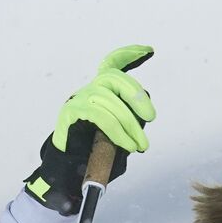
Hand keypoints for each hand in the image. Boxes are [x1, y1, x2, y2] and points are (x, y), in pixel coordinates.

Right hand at [25, 45, 155, 213]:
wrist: (69, 172)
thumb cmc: (96, 153)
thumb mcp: (121, 133)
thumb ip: (133, 118)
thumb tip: (145, 103)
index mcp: (102, 92)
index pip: (112, 64)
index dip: (129, 54)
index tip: (150, 50)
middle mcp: (89, 90)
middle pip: (114, 77)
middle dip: (136, 96)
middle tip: (151, 117)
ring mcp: (78, 99)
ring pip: (109, 100)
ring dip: (129, 123)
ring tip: (140, 145)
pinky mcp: (71, 112)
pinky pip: (99, 115)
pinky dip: (117, 131)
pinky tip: (127, 145)